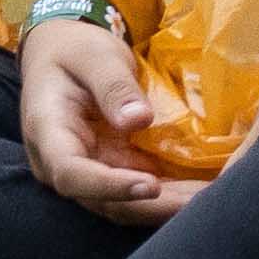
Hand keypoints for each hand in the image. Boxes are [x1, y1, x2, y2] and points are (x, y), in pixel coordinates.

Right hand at [16, 16, 203, 224]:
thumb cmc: (76, 51)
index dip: (109, 187)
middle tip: (202, 204)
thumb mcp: (95, 58)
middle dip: (151, 208)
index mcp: (49, 136)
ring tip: (210, 202)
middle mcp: (62, 165)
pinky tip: (203, 192)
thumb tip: (139, 120)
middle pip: (103, 201)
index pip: (72, 174)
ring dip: (165, 207)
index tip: (151, 186)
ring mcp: (89, 170)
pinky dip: (169, 195)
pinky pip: (138, 190)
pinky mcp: (112, 169)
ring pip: (124, 204)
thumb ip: (114, 88)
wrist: (62, 53)